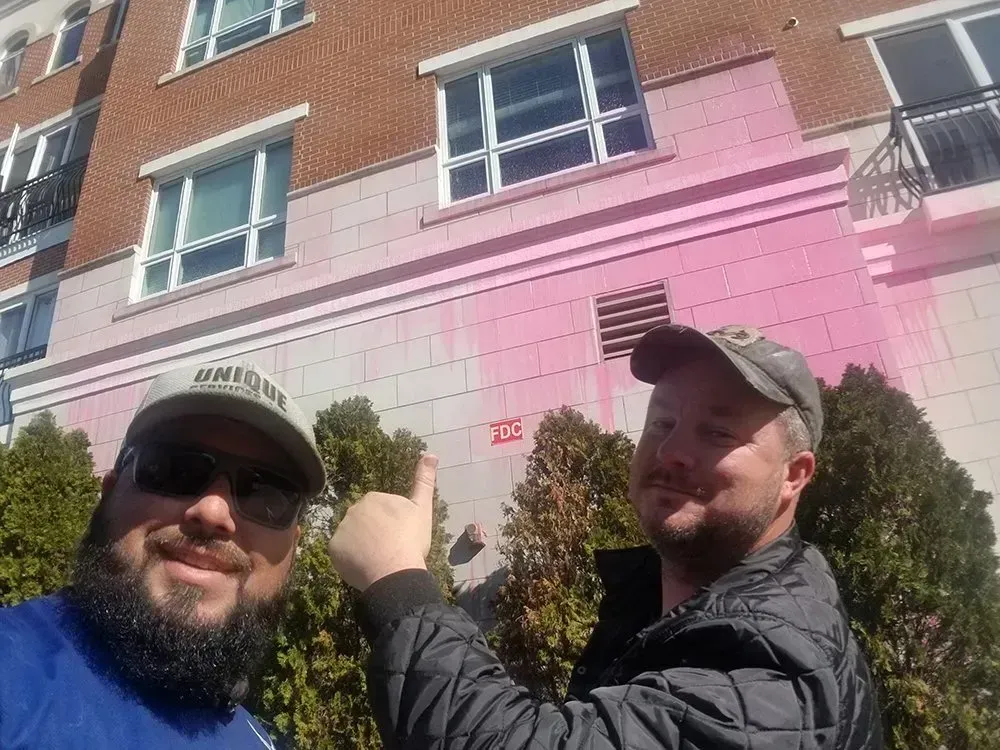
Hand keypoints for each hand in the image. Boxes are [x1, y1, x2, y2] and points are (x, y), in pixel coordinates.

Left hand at [327, 454, 437, 590]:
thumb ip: (425, 481)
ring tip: (378, 560)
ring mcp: (341, 528)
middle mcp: (353, 509)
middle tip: (389, 549)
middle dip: (374, 533)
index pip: (380, 511)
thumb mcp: (422, 508)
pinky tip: (364, 567)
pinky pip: (342, 552)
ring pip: (353, 537)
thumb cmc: (411, 539)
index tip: (399, 537)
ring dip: (362, 546)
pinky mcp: (333, 548)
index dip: (391, 525)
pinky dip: (351, 559)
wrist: (394, 571)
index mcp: (374, 498)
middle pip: (364, 522)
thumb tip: (431, 454)